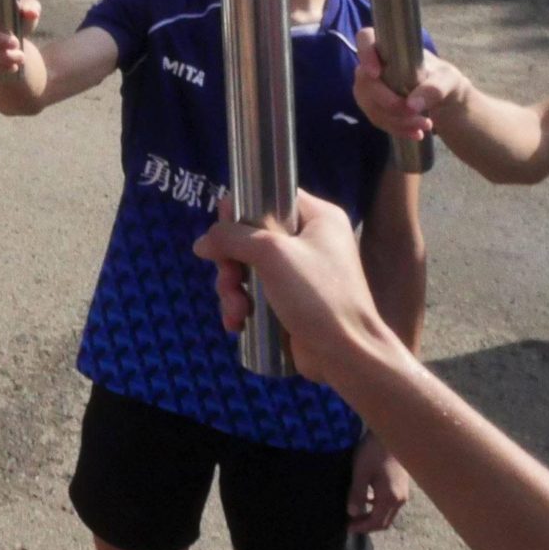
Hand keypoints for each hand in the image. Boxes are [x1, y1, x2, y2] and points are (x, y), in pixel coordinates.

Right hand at [193, 189, 398, 390]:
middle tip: (229, 279)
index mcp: (319, 218)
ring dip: (232, 288)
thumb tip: (201, 243)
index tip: (222, 228)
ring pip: (248, 267)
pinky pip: (255, 293)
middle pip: (251, 235)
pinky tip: (237, 323)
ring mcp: (300, 274)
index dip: (242, 208)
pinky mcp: (291, 302)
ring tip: (236, 310)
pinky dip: (242, 305)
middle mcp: (311, 241)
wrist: (346, 354)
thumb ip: (232, 238)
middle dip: (231, 261)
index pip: (272, 195)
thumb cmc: (317, 294)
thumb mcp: (271, 254)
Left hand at [347, 433, 409, 533]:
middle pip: (385, 521)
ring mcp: (403, 494)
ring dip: (373, 517)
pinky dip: (378, 507)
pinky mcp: (402, 486)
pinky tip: (367, 499)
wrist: (392, 436)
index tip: (347, 527)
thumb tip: (352, 514)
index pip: (377, 522)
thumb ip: (357, 494)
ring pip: (388, 513)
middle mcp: (400, 500)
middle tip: (351, 523)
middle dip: (368, 525)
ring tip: (357, 513)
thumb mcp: (361, 473)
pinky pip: (391, 504)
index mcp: (390, 499)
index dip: (362, 527)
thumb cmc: (374, 453)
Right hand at [351, 26, 467, 143]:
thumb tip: (411, 104)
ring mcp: (371, 86)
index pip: (365, 38)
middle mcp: (375, 64)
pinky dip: (396, 128)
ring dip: (394, 119)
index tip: (376, 73)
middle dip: (388, 102)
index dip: (365, 53)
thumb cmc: (445, 80)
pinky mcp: (373, 106)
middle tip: (415, 113)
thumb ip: (433, 88)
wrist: (445, 102)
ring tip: (425, 126)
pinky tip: (415, 133)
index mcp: (390, 48)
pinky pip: (376, 118)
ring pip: (368, 103)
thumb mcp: (448, 81)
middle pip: (364, 81)